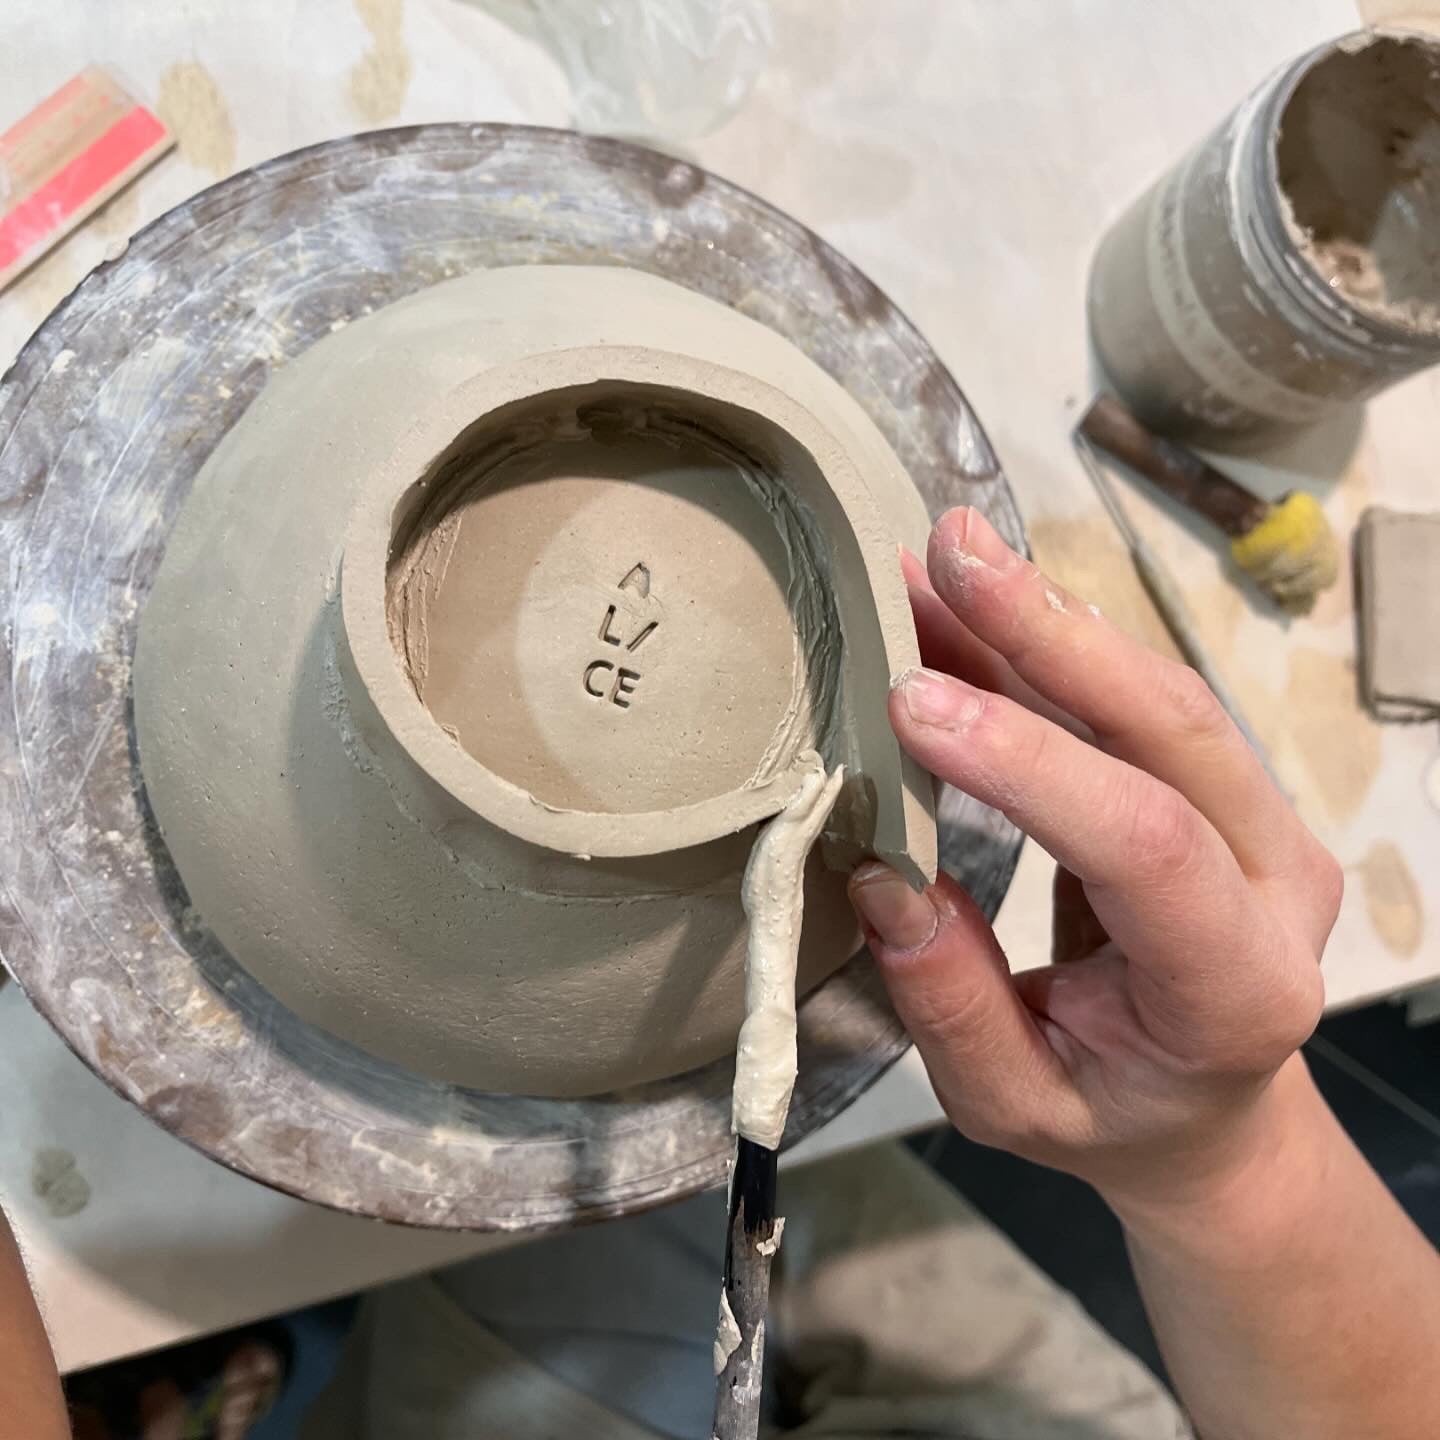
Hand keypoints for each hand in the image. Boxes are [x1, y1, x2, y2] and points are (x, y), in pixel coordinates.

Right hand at [849, 506, 1339, 1213]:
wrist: (1207, 1112)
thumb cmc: (1109, 1117)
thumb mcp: (1015, 1104)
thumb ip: (951, 1003)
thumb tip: (883, 871)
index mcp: (1237, 987)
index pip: (1148, 846)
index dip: (1031, 764)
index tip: (913, 703)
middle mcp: (1278, 884)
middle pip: (1177, 728)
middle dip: (1052, 631)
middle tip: (946, 554)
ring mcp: (1262, 822)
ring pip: (1158, 691)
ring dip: (1041, 615)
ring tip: (939, 555)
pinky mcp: (1222, 787)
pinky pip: (1137, 698)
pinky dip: (1046, 643)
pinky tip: (970, 600)